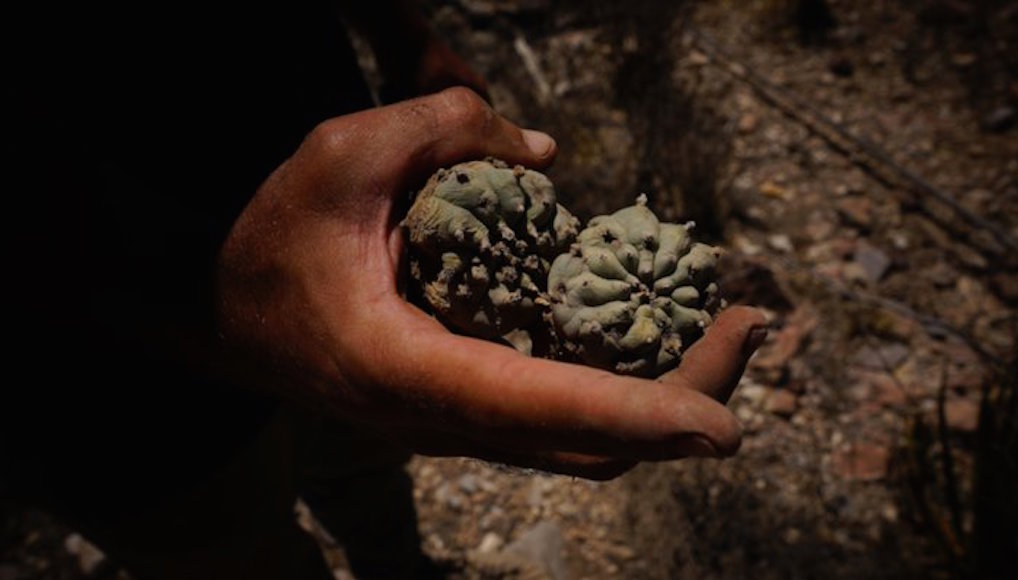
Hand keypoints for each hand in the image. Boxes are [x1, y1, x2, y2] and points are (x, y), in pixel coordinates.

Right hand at [218, 87, 766, 478]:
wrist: (225, 314)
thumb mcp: (340, 155)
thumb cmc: (272, 241)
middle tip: (752, 324)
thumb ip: (443, 127)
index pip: (538, 410)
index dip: (636, 415)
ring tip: (727, 324)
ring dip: (668, 392)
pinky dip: (626, 379)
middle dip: (686, 398)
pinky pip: (565, 413)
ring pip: (585, 442)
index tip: (722, 427)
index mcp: (407, 373)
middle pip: (590, 447)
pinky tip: (655, 324)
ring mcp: (461, 423)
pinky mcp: (472, 407)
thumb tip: (545, 153)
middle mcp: (444, 420)